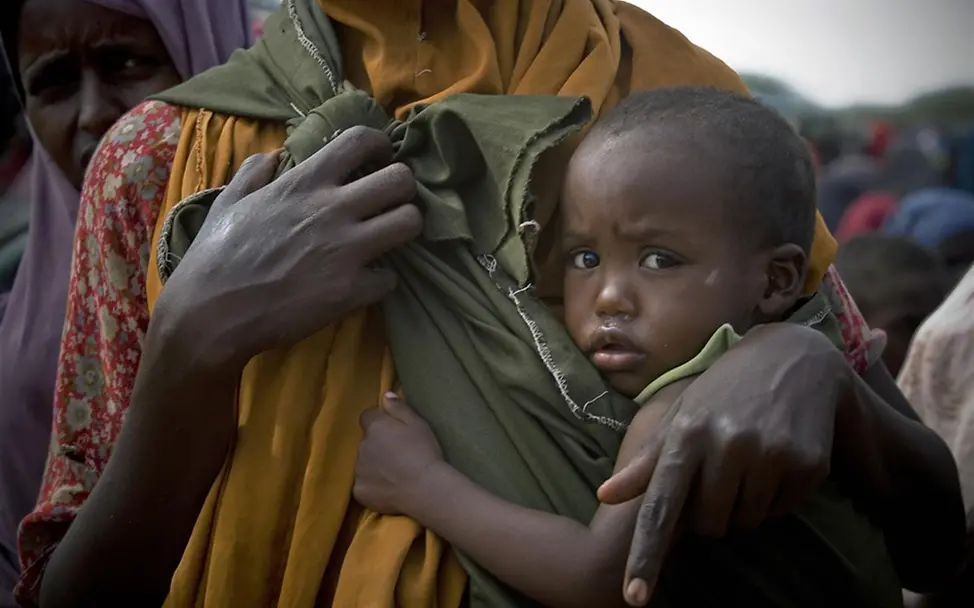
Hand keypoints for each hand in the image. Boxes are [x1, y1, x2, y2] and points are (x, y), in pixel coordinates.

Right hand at [157, 126, 422, 370]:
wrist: (210, 316)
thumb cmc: (215, 258)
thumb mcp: (228, 203)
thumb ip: (253, 174)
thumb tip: (273, 155)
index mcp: (303, 183)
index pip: (360, 140)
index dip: (380, 144)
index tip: (380, 156)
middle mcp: (332, 209)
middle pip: (401, 180)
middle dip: (404, 189)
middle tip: (392, 202)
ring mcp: (346, 250)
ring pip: (410, 222)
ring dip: (404, 229)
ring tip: (389, 238)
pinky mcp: (352, 291)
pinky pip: (391, 278)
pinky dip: (382, 281)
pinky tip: (365, 283)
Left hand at [354, 393, 444, 514]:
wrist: (426, 488)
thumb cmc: (425, 452)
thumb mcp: (418, 424)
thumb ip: (398, 408)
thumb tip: (385, 395)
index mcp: (375, 427)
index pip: (367, 417)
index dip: (379, 422)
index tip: (393, 431)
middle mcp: (362, 446)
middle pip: (366, 442)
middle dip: (377, 445)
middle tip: (398, 455)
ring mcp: (358, 470)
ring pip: (363, 463)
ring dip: (373, 465)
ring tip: (395, 474)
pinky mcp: (359, 491)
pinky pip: (363, 485)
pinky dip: (372, 486)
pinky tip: (389, 489)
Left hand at [597, 324, 847, 605]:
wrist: (794, 357)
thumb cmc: (722, 391)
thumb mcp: (680, 417)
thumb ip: (645, 461)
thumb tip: (605, 493)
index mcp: (686, 435)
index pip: (660, 507)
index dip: (646, 555)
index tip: (634, 597)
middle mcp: (726, 444)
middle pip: (708, 526)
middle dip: (711, 512)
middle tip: (720, 472)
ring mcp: (769, 453)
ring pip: (746, 522)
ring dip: (744, 504)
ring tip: (747, 459)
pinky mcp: (807, 463)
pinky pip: (782, 510)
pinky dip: (776, 495)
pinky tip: (776, 457)